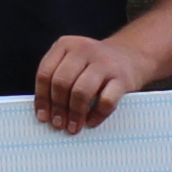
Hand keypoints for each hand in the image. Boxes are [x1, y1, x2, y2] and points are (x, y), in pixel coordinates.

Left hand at [34, 32, 152, 134]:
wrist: (130, 56)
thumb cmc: (93, 66)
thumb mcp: (73, 62)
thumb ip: (58, 79)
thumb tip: (46, 113)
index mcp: (66, 45)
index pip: (45, 73)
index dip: (42, 98)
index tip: (43, 117)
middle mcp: (84, 49)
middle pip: (62, 82)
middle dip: (58, 107)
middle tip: (58, 124)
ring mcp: (104, 63)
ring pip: (81, 91)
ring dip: (75, 113)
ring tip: (73, 127)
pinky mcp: (122, 78)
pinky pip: (106, 101)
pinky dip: (96, 115)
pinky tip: (91, 122)